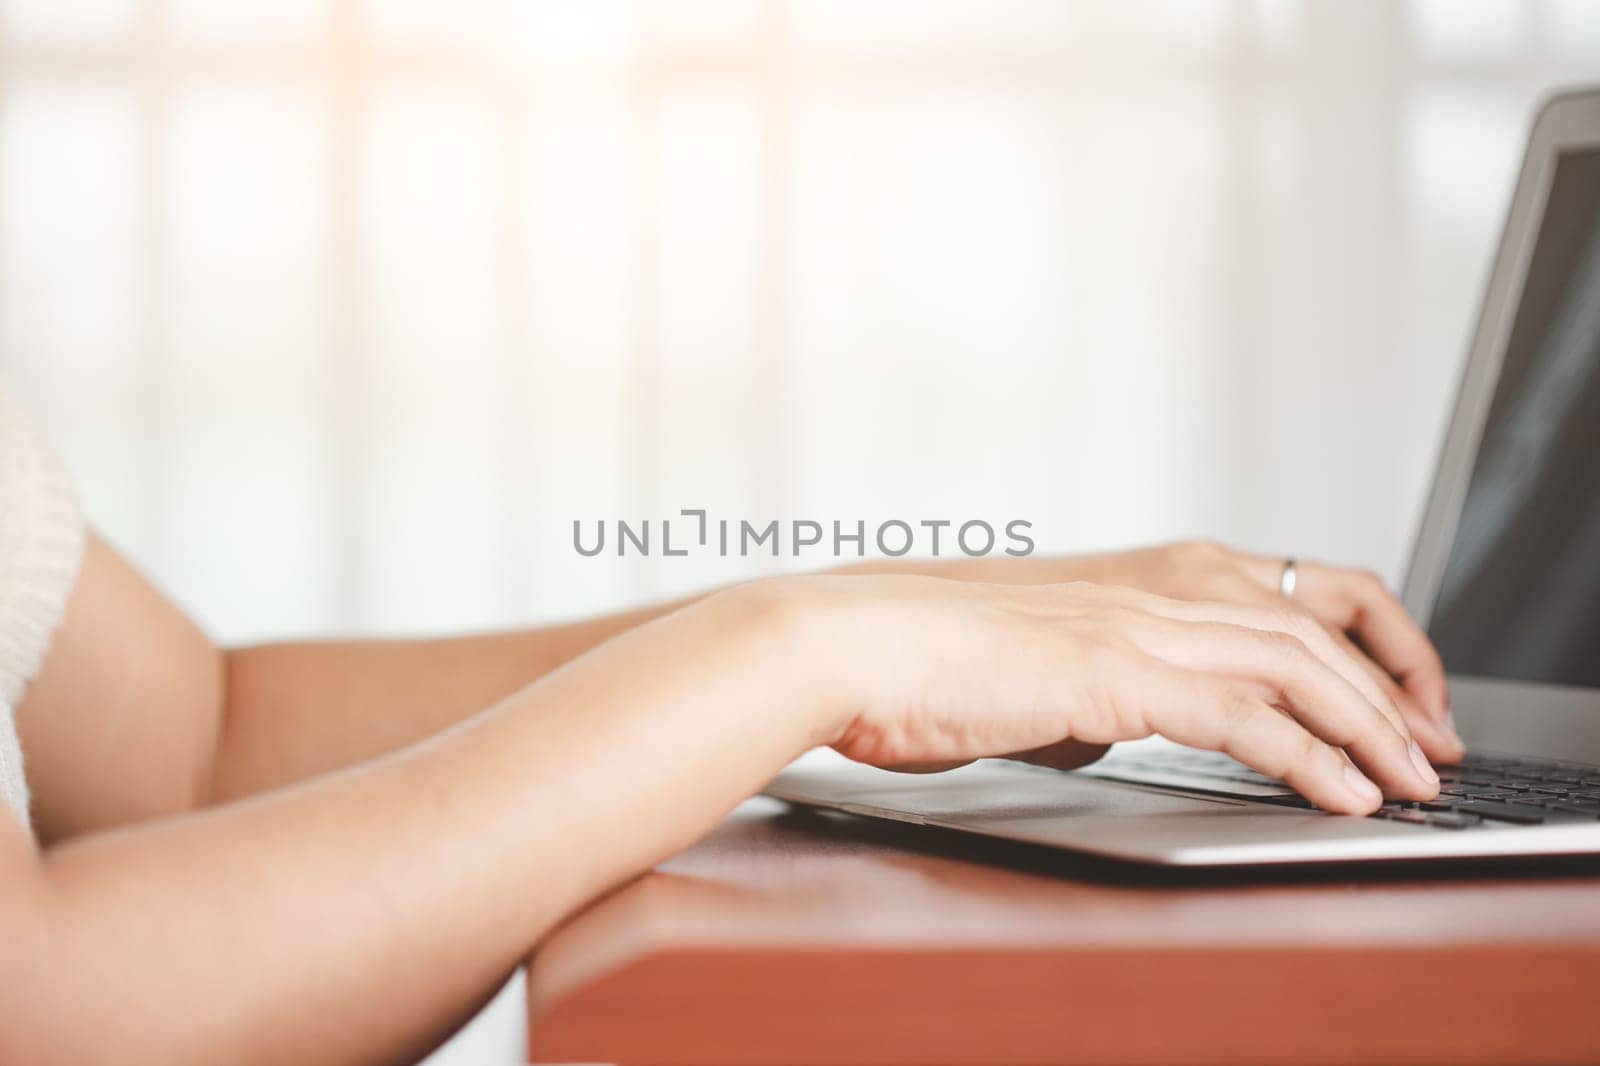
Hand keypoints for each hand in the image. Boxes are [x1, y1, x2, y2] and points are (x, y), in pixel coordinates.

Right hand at [797, 575, 1440, 814]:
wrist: (852, 641)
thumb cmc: (921, 651)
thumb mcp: (1036, 658)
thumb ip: (1100, 678)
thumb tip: (1127, 713)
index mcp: (1143, 570)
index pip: (1294, 588)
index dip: (1365, 638)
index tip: (1396, 693)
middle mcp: (1157, 582)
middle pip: (1319, 621)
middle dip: (1396, 687)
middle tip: (1432, 745)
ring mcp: (1139, 621)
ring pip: (1300, 663)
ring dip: (1371, 726)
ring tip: (1411, 779)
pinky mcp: (1116, 671)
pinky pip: (1244, 716)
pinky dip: (1309, 757)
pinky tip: (1342, 793)